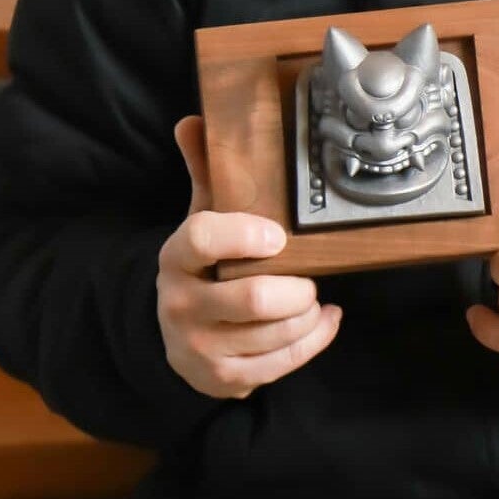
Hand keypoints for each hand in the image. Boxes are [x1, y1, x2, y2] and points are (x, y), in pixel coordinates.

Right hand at [157, 116, 341, 397]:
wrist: (173, 332)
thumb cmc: (204, 263)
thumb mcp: (200, 215)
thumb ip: (204, 168)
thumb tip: (194, 119)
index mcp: (176, 256)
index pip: (202, 238)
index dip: (243, 234)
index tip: (278, 236)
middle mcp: (181, 304)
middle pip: (252, 299)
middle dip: (296, 288)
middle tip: (309, 275)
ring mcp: (200, 347)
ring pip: (273, 334)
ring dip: (308, 314)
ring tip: (316, 297)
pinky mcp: (221, 379)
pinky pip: (281, 364)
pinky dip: (314, 340)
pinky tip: (325, 320)